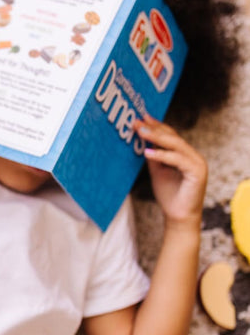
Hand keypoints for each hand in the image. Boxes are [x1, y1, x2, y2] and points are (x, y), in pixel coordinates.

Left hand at [135, 115, 206, 230]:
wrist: (178, 217)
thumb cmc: (169, 195)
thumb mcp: (157, 171)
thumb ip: (153, 157)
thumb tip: (143, 141)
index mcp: (184, 154)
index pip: (170, 135)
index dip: (156, 125)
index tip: (140, 117)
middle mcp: (193, 156)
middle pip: (172, 137)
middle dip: (154, 128)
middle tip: (137, 122)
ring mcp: (197, 163)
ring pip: (176, 145)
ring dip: (156, 137)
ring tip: (140, 132)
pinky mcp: (197, 172)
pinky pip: (178, 159)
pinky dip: (162, 155)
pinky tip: (147, 152)